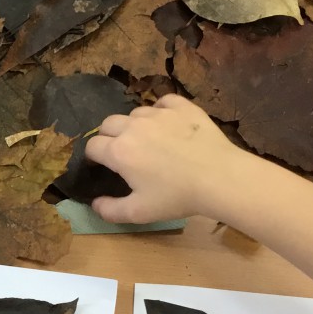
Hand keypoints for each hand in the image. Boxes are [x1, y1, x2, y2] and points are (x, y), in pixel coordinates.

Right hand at [83, 94, 243, 223]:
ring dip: (134, 125)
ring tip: (148, 139)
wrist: (219, 177)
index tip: (101, 166)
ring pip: (134, 113)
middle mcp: (133, 126)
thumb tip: (94, 203)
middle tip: (121, 152)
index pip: (92, 146)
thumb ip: (110, 210)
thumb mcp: (139, 212)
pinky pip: (163, 101)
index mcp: (118, 151)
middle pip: (108, 123)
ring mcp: (158, 113)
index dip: (93, 157)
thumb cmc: (177, 196)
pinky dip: (160, 110)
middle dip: (108, 136)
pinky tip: (167, 123)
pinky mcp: (181, 106)